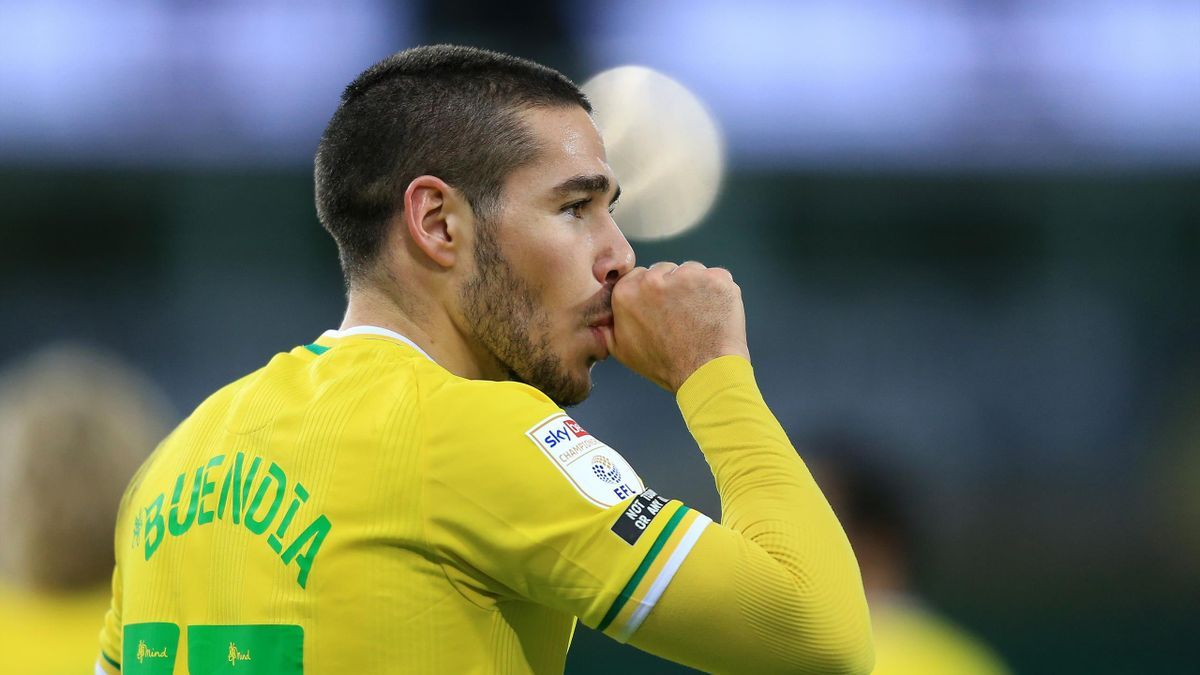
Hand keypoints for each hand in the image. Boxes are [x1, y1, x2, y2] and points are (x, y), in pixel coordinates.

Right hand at [605, 261, 749, 391]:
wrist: (704, 373)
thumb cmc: (664, 364)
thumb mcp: (621, 349)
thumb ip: (608, 324)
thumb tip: (602, 314)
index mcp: (627, 292)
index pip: (640, 276)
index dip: (652, 293)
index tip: (661, 309)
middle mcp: (654, 278)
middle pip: (665, 270)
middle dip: (673, 287)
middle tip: (680, 316)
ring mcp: (688, 276)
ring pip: (691, 271)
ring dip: (696, 288)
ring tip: (698, 317)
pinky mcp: (715, 278)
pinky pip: (717, 277)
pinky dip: (718, 292)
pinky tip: (714, 312)